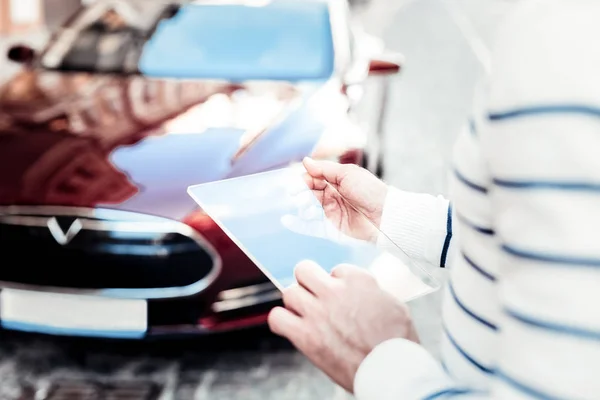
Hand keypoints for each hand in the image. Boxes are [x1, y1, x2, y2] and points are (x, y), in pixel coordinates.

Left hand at [268, 261, 418, 392]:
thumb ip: (371, 291)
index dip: (337, 282)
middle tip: (314, 295)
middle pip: (304, 270)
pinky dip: (281, 321)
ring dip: (296, 301)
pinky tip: (291, 326)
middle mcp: (334, 291)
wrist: (392, 371)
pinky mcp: (306, 335)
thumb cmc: (397, 341)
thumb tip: (360, 291)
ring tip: (304, 312)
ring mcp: (317, 312)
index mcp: (358, 280)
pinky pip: (277, 318)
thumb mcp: (393, 304)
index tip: (341, 295)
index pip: (336, 268)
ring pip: (289, 292)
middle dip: (308, 281)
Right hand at [301, 158, 387, 242]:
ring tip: (302, 206)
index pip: (314, 178)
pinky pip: (309, 227)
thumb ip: (324, 169)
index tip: (298, 181)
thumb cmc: (369, 191)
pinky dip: (296, 224)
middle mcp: (331, 197)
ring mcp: (329, 213)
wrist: (384, 216)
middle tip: (295, 193)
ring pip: (307, 209)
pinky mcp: (329, 229)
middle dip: (300, 192)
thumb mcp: (347, 174)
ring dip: (300, 206)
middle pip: (308, 193)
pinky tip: (287, 219)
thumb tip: (305, 161)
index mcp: (336, 182)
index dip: (305, 179)